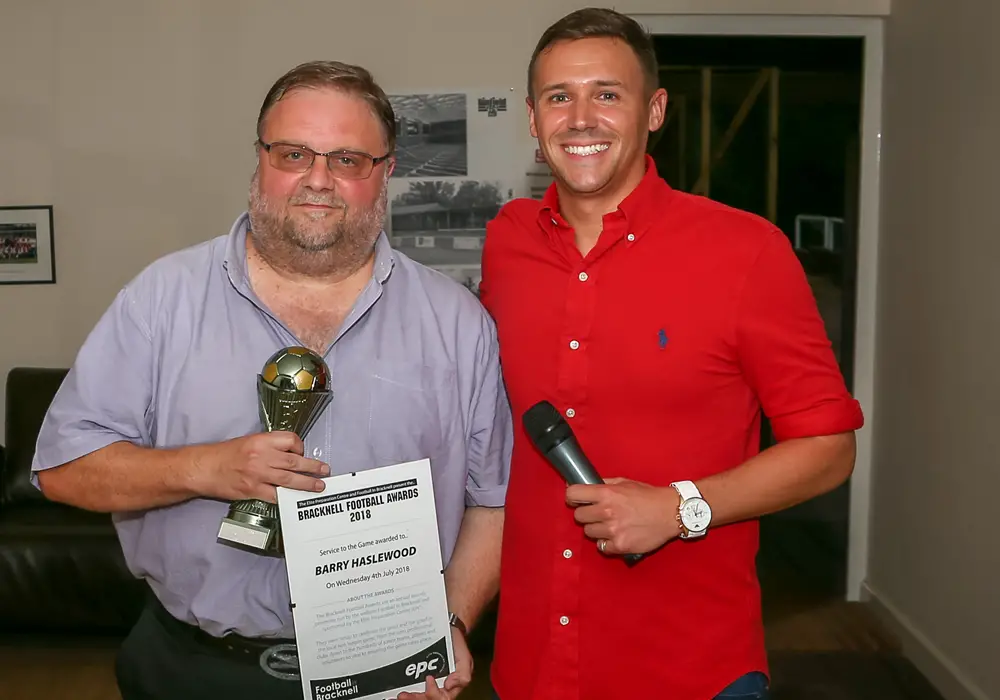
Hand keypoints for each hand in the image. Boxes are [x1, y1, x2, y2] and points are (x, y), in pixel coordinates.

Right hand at [189, 431, 328, 501]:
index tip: (301, 453)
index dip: (300, 447)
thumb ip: (269, 447)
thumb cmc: (224, 454)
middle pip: (295, 461)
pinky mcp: (253, 490)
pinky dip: (286, 497)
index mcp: (262, 440)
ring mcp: (258, 474)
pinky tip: (295, 499)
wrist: (203, 468)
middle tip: (325, 470)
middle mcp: (262, 456)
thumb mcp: (249, 441)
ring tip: (319, 486)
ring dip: (307, 483)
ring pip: (289, 479)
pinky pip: (275, 495)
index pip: (291, 440)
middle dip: (313, 467)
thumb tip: (289, 455)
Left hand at [397, 627, 472, 699]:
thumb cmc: (456, 644)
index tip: (429, 678)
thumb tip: (449, 685)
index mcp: (449, 687)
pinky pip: (411, 687)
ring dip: (408, 698)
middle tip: (403, 695)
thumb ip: (462, 674)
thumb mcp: (465, 658)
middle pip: (426, 699)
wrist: (447, 629)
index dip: (433, 692)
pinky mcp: (417, 677)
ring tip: (399, 695)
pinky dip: (405, 692)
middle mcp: (437, 687)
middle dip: (415, 698)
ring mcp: (426, 683)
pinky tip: (394, 692)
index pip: (441, 698)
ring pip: (417, 696)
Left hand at [566, 478, 681, 555]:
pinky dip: (607, 543)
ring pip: (588, 532)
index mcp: (606, 493)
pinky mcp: (620, 545)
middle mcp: (607, 512)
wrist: (671, 513)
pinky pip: (601, 547)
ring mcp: (613, 530)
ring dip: (596, 529)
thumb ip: (603, 483)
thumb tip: (585, 483)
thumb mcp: (624, 482)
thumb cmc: (648, 496)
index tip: (575, 499)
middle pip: (578, 516)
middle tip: (597, 513)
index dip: (572, 496)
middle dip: (586, 514)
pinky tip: (616, 535)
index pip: (573, 494)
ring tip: (610, 524)